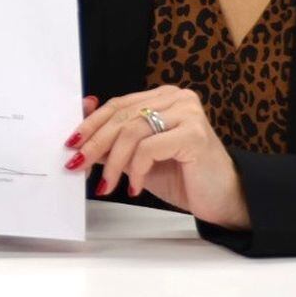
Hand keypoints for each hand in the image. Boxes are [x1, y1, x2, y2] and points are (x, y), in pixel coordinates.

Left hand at [64, 86, 249, 229]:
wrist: (224, 199)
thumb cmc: (184, 177)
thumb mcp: (140, 158)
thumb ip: (115, 142)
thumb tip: (80, 133)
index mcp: (164, 97)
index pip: (118, 105)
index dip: (91, 124)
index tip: (71, 143)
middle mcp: (177, 98)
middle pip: (122, 116)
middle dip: (95, 143)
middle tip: (78, 164)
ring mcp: (188, 113)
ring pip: (132, 131)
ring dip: (114, 163)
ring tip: (108, 185)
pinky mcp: (194, 134)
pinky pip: (149, 148)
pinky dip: (136, 170)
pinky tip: (135, 187)